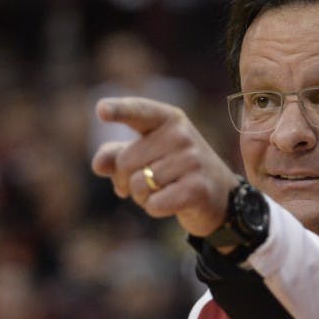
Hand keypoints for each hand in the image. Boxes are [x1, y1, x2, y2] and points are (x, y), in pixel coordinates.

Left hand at [91, 97, 240, 236]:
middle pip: (125, 161)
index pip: (139, 111)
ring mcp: (192, 160)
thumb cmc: (175, 170)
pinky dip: (154, 209)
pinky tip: (172, 202)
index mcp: (168, 119)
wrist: (220, 195)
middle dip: (125, 179)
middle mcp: (182, 135)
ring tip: (161, 191)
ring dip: (141, 196)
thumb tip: (99, 165)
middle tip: (145, 182)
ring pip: (138, 185)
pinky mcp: (196, 189)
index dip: (119, 110)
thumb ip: (117, 154)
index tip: (101, 110)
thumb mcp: (147, 155)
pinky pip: (153, 204)